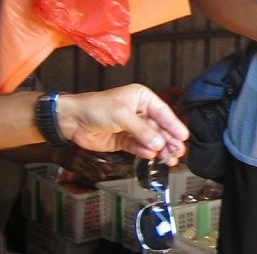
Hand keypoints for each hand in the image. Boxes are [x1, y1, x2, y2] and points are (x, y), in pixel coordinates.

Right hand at [54, 146, 120, 180]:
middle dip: (103, 166)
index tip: (111, 161)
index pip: (98, 152)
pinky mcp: (73, 167)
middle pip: (95, 161)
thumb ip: (88, 149)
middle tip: (110, 169)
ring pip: (90, 168)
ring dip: (97, 172)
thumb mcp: (80, 145)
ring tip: (103, 176)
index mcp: (85, 147)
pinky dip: (90, 175)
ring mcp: (77, 160)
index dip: (105, 157)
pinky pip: (83, 172)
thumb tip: (99, 154)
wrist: (57, 152)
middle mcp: (82, 153)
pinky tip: (94, 178)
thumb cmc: (71, 149)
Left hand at [58, 84, 188, 163]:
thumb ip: (142, 130)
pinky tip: (152, 157)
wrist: (73, 120)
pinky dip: (145, 152)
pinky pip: (138, 147)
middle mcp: (139, 111)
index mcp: (141, 98)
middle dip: (169, 140)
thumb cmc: (96, 108)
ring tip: (169, 160)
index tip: (183, 136)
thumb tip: (159, 144)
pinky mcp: (124, 140)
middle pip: (159, 128)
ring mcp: (131, 127)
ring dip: (160, 149)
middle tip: (179, 152)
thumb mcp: (122, 115)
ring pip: (150, 139)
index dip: (173, 125)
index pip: (162, 112)